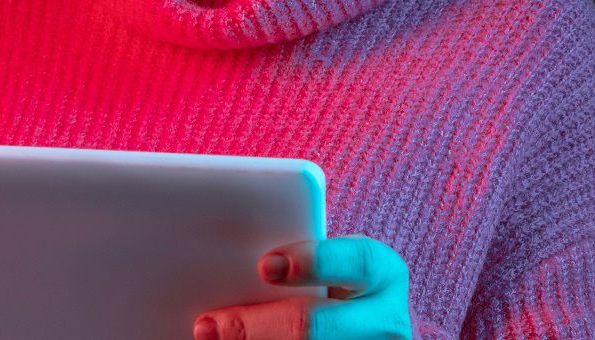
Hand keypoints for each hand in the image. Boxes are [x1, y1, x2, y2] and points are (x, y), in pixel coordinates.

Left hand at [192, 235, 413, 338]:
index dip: (312, 262)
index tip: (265, 267)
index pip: (356, 261)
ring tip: (210, 339)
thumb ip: (296, 264)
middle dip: (251, 326)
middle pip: (312, 325)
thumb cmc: (331, 287)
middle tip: (207, 325)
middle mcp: (387, 320)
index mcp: (382, 272)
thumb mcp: (329, 268)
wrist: (362, 327)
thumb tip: (228, 266)